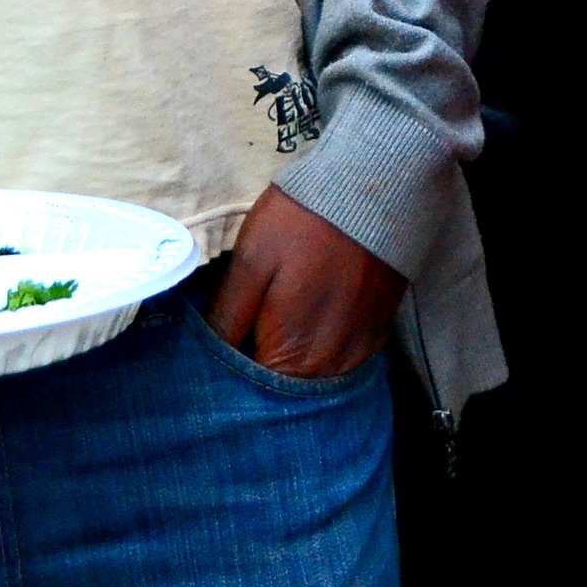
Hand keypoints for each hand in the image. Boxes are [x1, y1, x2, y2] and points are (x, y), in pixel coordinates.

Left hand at [207, 182, 405, 378]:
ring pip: (314, 381)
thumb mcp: (250, 260)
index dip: (230, 384)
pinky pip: (340, 362)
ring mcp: (359, 354)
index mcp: (292, 358)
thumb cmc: (302, 222)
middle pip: (286, 395)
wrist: (374, 186)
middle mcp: (330, 370)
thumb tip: (208, 359)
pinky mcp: (378, 335)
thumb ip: (227, 318)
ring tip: (273, 333)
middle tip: (241, 342)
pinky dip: (321, 353)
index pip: (252, 399)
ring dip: (292, 366)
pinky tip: (308, 324)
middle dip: (260, 379)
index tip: (213, 363)